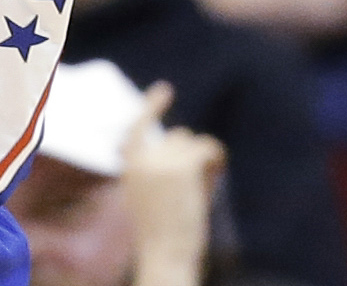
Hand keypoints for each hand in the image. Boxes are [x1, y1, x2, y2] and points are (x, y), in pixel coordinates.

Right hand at [123, 83, 224, 285]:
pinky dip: (216, 159)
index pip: (137, 128)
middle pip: (177, 137)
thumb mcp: (155, 197)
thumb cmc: (164, 236)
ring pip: (193, 143)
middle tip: (198, 185)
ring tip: (203, 187)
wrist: (164, 256)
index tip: (165, 89)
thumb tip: (191, 141)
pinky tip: (215, 176)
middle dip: (191, 155)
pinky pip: (208, 148)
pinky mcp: (182, 167)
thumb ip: (166, 169)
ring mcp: (161, 161)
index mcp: (129, 167)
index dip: (152, 106)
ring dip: (204, 160)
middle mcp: (141, 159)